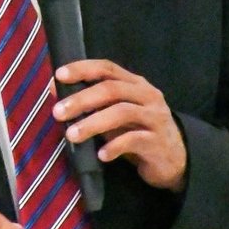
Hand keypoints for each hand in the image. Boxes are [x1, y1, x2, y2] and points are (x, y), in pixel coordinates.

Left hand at [53, 59, 187, 191]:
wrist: (174, 159)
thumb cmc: (138, 132)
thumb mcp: (113, 115)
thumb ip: (90, 102)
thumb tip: (54, 89)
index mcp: (135, 84)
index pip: (107, 68)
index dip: (83, 69)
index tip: (59, 75)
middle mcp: (147, 96)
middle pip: (112, 89)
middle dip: (82, 99)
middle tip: (58, 112)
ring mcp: (155, 118)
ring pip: (122, 112)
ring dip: (93, 123)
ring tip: (71, 135)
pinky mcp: (158, 142)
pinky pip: (134, 140)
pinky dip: (114, 147)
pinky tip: (100, 155)